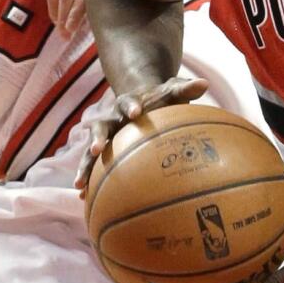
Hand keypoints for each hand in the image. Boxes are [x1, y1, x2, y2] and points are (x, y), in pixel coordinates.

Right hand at [74, 76, 208, 193]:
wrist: (139, 103)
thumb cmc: (159, 100)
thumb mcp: (172, 92)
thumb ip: (185, 88)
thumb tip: (204, 83)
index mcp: (127, 104)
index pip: (127, 103)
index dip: (131, 107)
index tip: (136, 113)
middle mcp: (111, 120)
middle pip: (100, 128)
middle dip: (97, 139)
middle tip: (95, 149)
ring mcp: (105, 137)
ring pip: (90, 152)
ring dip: (85, 167)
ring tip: (79, 185)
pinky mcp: (103, 152)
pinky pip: (93, 167)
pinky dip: (89, 181)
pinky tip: (83, 199)